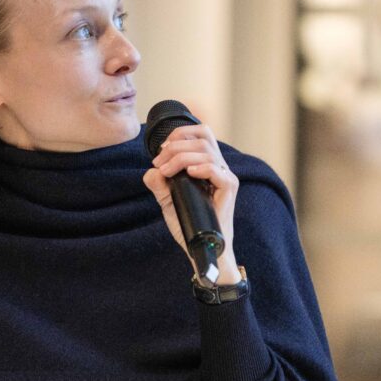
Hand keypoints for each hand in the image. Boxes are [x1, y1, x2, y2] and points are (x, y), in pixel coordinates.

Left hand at [143, 122, 241, 282]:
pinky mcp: (229, 189)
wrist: (201, 247)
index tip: (160, 151)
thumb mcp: (168, 201)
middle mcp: (219, 167)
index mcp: (208, 164)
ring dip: (181, 157)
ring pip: (206, 151)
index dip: (180, 134)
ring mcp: (226, 177)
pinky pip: (217, 170)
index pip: (201, 133)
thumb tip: (151, 170)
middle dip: (176, 145)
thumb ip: (159, 184)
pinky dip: (201, 167)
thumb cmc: (189, 224)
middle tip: (159, 162)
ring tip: (167, 171)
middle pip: (203, 136)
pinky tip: (188, 173)